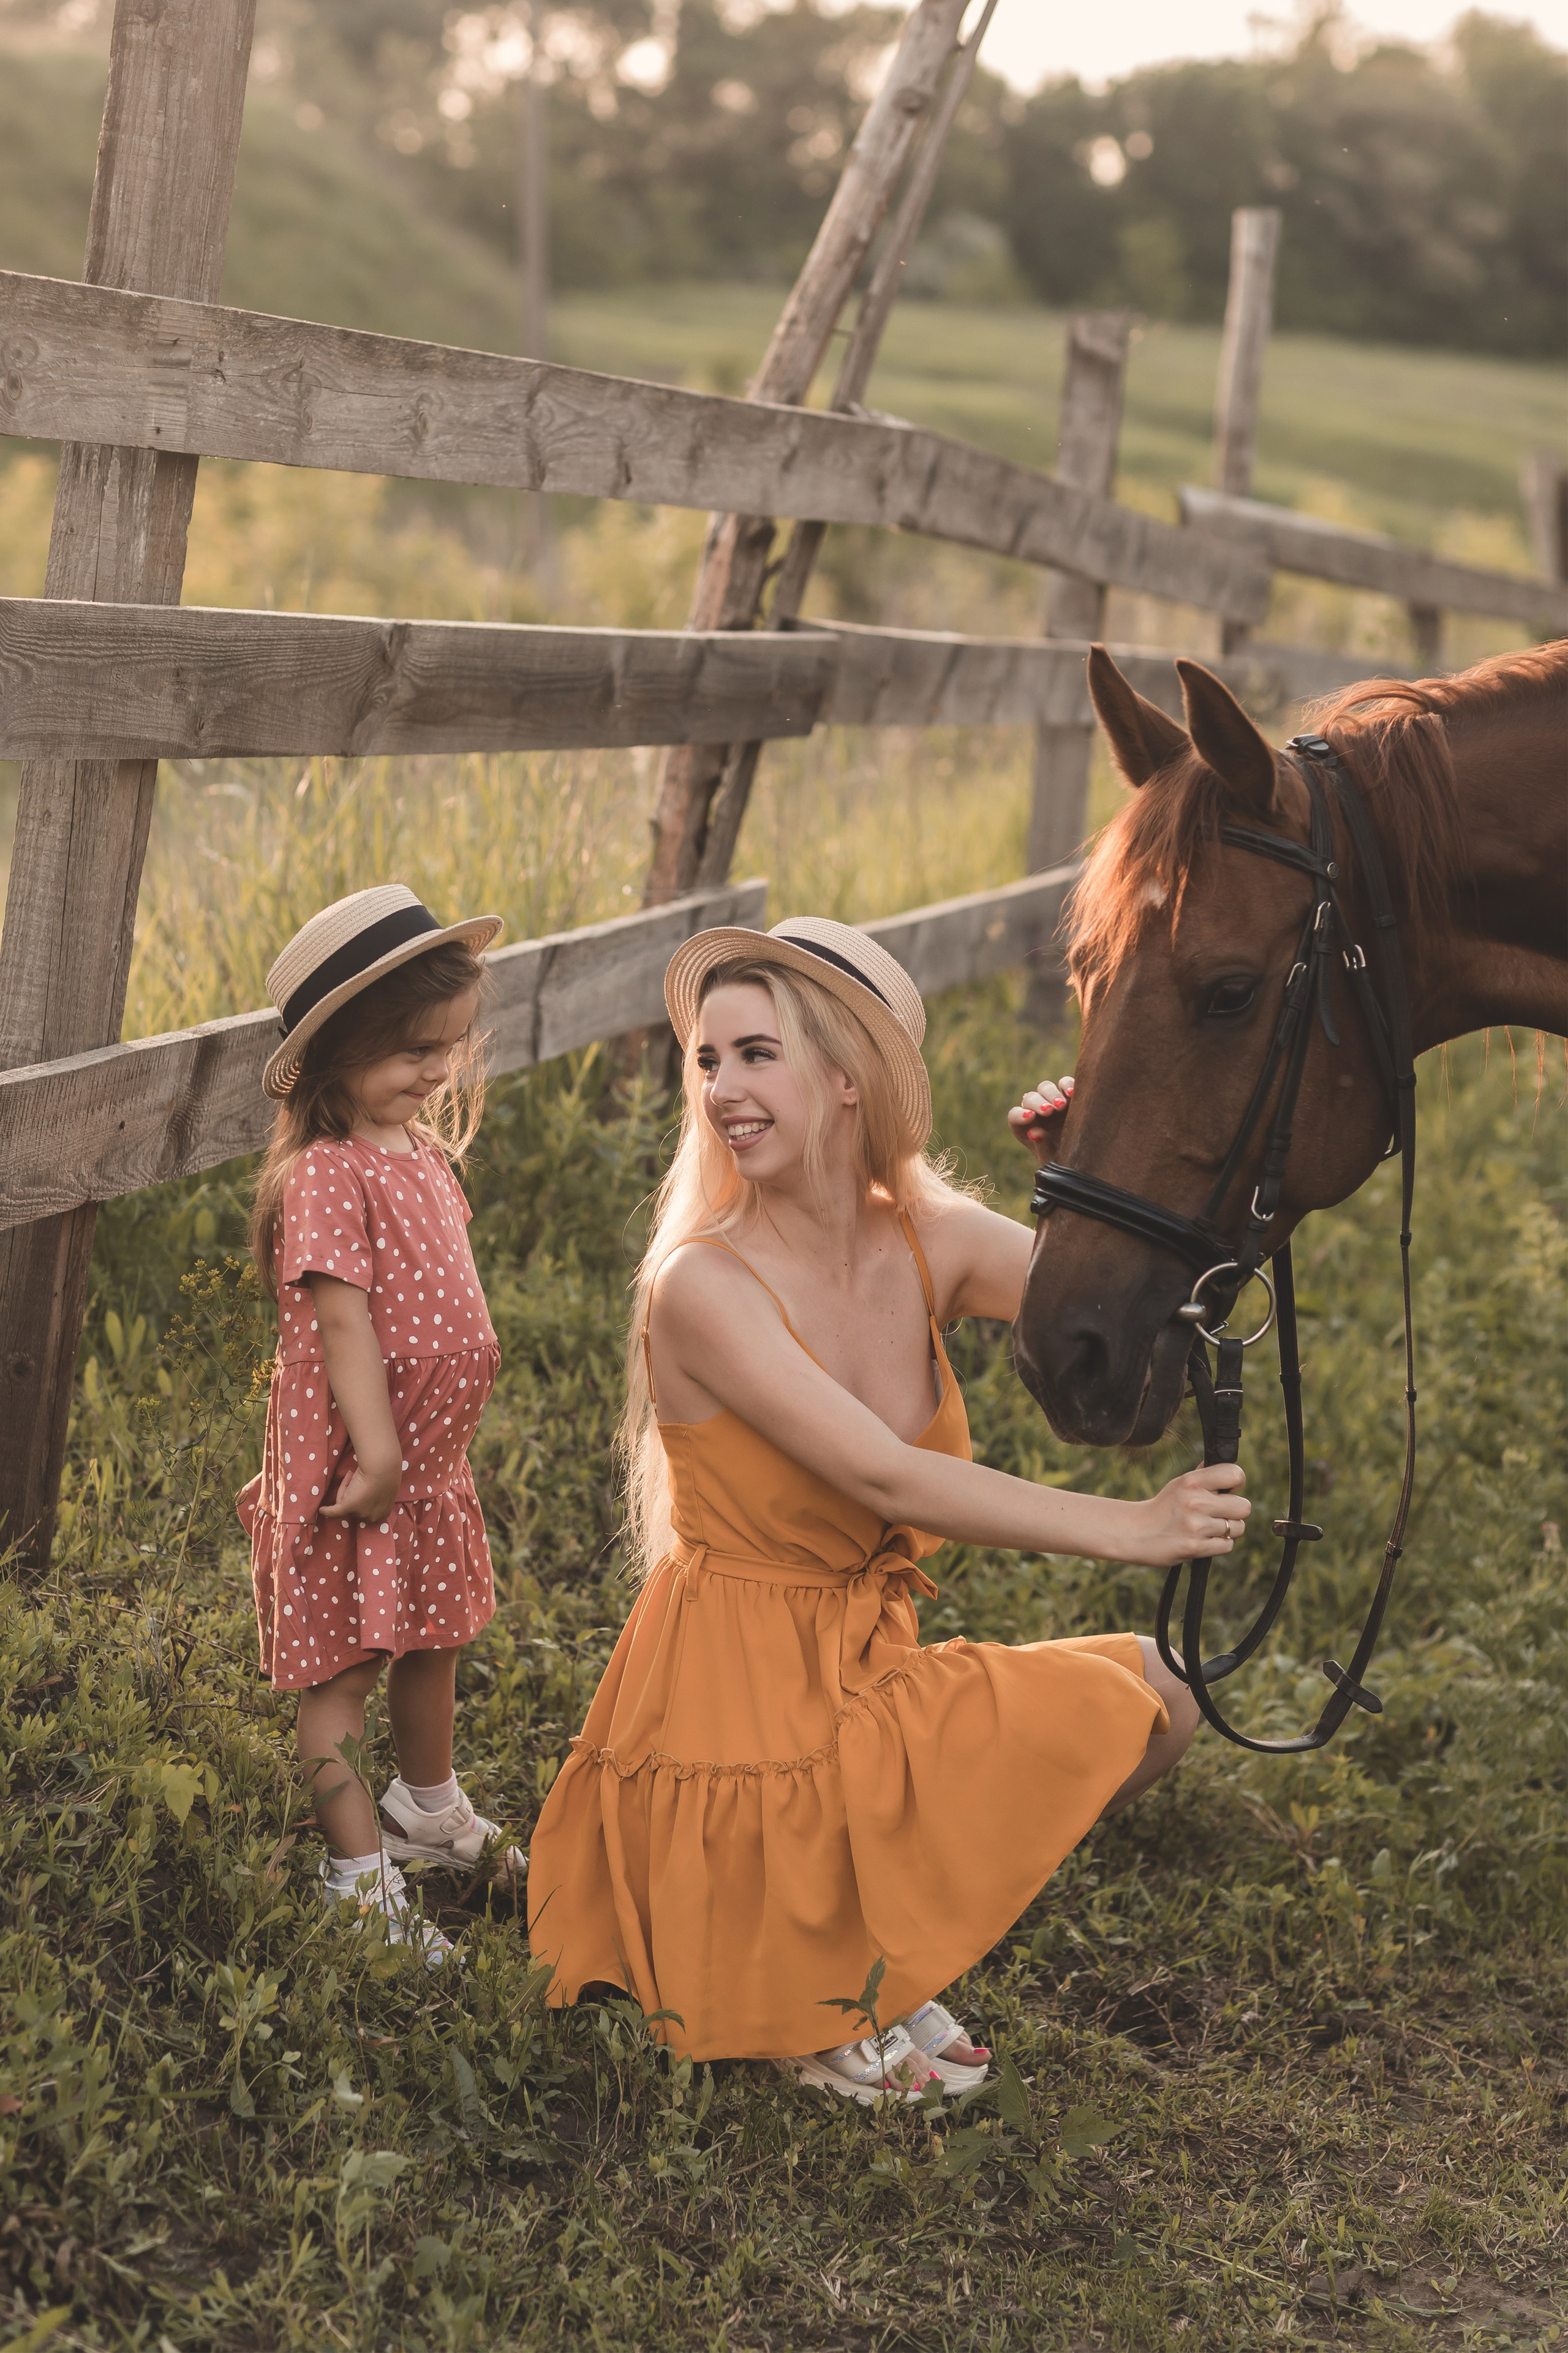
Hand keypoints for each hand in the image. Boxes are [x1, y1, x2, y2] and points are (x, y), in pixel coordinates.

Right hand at [320, 1460, 401, 1523]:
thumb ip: (376, 1495)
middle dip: (352, 1492)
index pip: (366, 1508)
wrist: (382, 1467)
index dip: (361, 1496)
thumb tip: (368, 1493)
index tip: (362, 1485)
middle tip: (355, 1476)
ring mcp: (359, 1513)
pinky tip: (322, 1510)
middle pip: (354, 1508)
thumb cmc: (385, 1472)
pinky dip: (327, 1511)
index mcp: (382, 1514)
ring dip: (346, 1488)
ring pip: (344, 1503)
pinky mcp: (348, 1507)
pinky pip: (334, 1512)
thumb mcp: (384, 1486)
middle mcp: (371, 1518)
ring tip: (352, 1475)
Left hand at [1007, 1073, 1073, 1165]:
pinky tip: (1072, 1093)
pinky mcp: (1069, 1095)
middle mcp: (1036, 1111)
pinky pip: (1066, 1083)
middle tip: (1048, 1111)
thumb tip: (1033, 1132)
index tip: (1030, 1117)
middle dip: (1038, 1103)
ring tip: (1061, 1105)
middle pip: (1030, 1098)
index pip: (1015, 1115)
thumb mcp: (1052, 1159)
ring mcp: (1052, 1101)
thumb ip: (1043, 1146)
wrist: (1084, 1156)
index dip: (1020, 1115)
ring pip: (1045, 1087)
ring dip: (1052, 1094)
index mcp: (1024, 1126)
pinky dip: (1068, 1085)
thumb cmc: (1062, 1160)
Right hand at [1131, 1463, 1250, 1568]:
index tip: (1230, 1490)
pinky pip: (1227, 1545)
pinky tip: (1204, 1540)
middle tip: (1221, 1513)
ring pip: (1238, 1528)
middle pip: (1244, 1506)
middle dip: (1236, 1511)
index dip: (1238, 1482)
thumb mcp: (1179, 1484)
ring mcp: (1196, 1526)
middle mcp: (1196, 1501)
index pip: (1234, 1474)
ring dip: (1228, 1530)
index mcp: (1191, 1481)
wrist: (1135, 1533)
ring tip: (1209, 1528)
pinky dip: (1219, 1544)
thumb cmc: (1162, 1508)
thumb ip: (1204, 1477)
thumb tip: (1229, 1471)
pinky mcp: (1196, 1547)